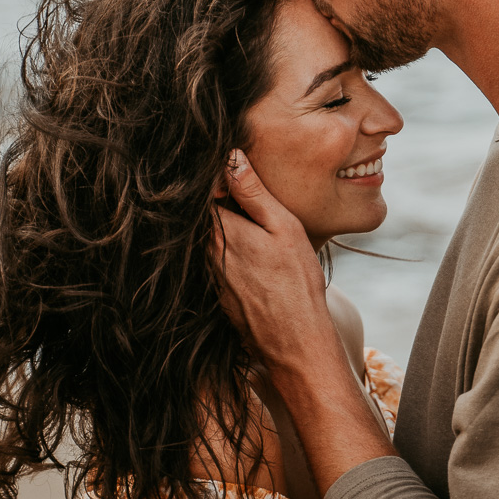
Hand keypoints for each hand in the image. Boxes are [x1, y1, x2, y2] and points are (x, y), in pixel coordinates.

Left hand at [212, 151, 339, 381]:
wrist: (294, 341)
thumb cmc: (296, 282)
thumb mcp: (283, 227)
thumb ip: (254, 192)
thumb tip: (231, 156)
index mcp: (220, 230)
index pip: (202, 191)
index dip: (215, 176)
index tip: (229, 167)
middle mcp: (206, 253)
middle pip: (204, 215)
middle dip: (220, 201)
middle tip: (245, 192)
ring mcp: (210, 276)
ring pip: (209, 239)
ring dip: (225, 227)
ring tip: (253, 224)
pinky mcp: (218, 294)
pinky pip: (217, 262)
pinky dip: (230, 252)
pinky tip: (255, 259)